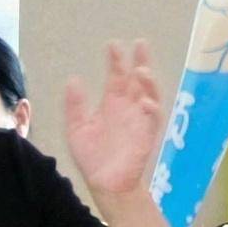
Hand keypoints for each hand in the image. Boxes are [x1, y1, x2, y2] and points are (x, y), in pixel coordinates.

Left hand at [55, 40, 170, 203]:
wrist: (104, 183)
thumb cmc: (92, 156)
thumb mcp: (77, 128)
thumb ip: (75, 105)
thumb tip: (74, 79)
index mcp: (112, 103)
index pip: (117, 77)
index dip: (117, 61)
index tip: (113, 45)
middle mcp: (129, 108)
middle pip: (138, 80)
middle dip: (140, 62)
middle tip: (140, 44)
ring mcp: (140, 120)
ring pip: (150, 95)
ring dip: (149, 83)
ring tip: (142, 71)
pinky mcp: (147, 135)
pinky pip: (153, 119)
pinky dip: (152, 109)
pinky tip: (145, 102)